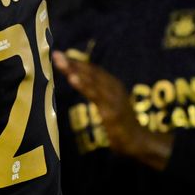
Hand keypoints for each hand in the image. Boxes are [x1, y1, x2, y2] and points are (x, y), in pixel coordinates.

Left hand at [52, 51, 171, 169]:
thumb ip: (96, 93)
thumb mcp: (108, 104)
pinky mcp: (111, 110)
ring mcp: (113, 98)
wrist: (138, 141)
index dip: (77, 62)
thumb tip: (78, 83)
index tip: (61, 55)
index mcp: (112, 84)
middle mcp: (114, 87)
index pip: (93, 70)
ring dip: (76, 70)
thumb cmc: (121, 123)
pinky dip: (84, 85)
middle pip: (91, 72)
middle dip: (73, 62)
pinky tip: (73, 78)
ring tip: (61, 62)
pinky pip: (95, 96)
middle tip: (56, 54)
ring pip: (92, 81)